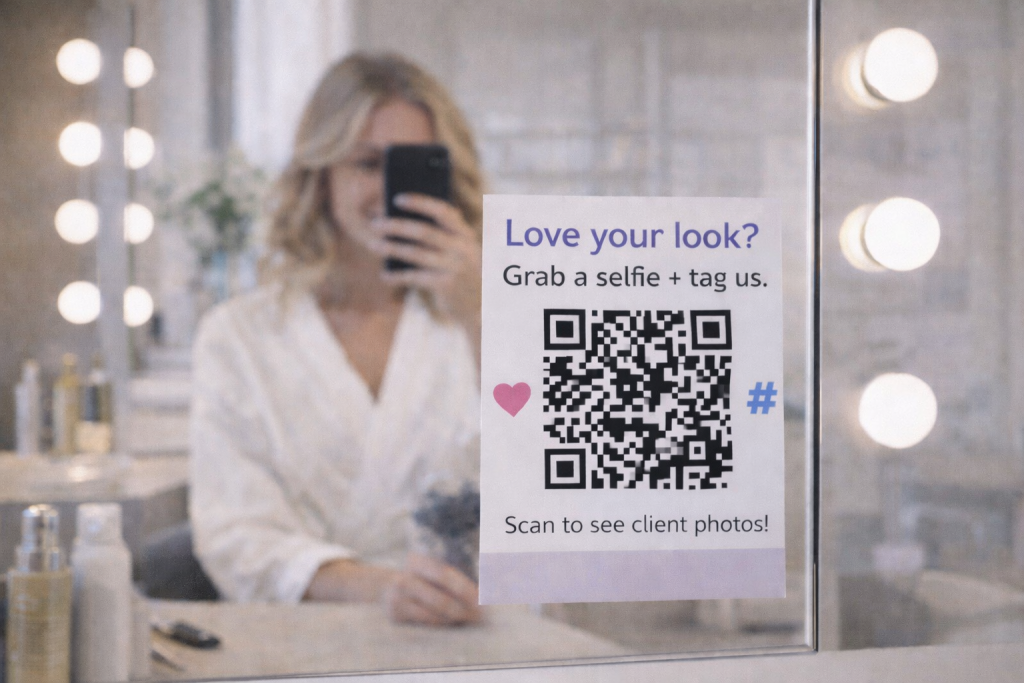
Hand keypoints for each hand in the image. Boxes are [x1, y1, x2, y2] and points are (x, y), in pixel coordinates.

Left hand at [370, 193, 481, 333]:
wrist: (482, 309)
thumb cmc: (464, 275)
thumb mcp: (462, 252)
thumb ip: (443, 237)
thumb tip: (402, 223)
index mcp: (466, 235)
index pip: (443, 211)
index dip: (420, 203)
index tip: (397, 199)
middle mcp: (462, 249)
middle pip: (423, 231)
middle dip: (396, 225)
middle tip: (375, 223)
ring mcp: (454, 268)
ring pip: (416, 253)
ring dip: (391, 248)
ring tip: (373, 245)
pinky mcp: (445, 286)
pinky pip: (414, 277)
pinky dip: (397, 276)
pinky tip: (384, 276)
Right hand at [383, 553, 482, 626]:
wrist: (383, 587)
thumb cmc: (418, 577)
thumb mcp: (428, 569)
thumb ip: (450, 577)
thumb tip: (479, 591)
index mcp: (416, 562)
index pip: (444, 574)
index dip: (464, 586)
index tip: (481, 596)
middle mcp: (405, 579)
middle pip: (440, 597)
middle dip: (463, 608)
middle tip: (479, 614)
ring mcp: (398, 598)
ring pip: (434, 613)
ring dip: (455, 617)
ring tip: (470, 618)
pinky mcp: (396, 614)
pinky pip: (425, 621)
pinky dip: (442, 622)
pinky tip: (453, 621)